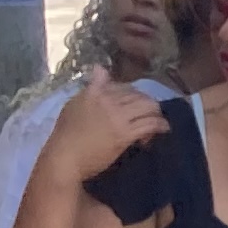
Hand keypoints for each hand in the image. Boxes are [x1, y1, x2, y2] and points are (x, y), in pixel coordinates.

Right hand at [47, 68, 167, 184]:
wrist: (64, 157)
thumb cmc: (65, 135)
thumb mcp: (74, 105)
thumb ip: (91, 88)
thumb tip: (99, 70)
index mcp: (94, 92)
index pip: (123, 86)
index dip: (133, 96)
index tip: (133, 106)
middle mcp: (108, 100)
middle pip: (139, 95)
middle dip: (146, 104)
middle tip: (146, 116)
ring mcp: (117, 116)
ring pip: (149, 106)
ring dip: (156, 114)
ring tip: (155, 122)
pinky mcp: (125, 133)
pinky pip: (151, 124)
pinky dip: (160, 126)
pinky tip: (163, 130)